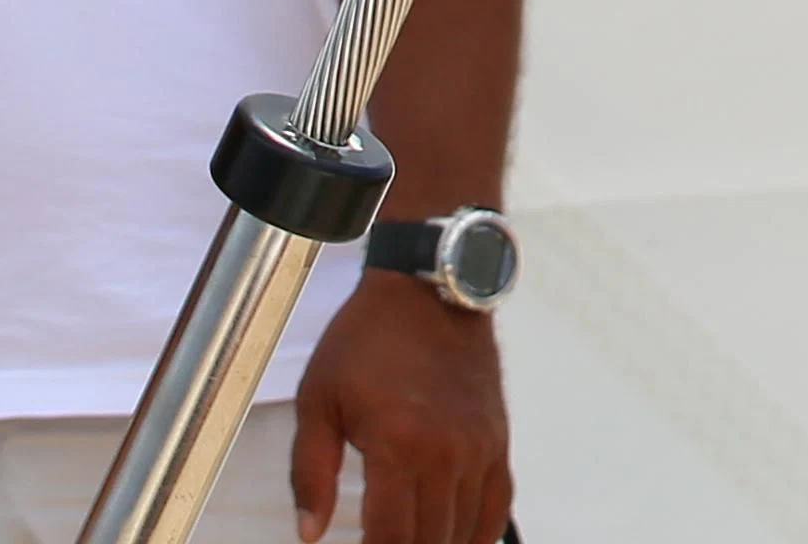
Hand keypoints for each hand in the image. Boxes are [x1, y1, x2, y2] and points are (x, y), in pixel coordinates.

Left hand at [291, 272, 507, 543]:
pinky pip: (498, 503)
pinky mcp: (497, 437)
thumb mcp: (317, 400)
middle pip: (430, 541)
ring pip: (465, 530)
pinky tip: (461, 542)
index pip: (390, 538)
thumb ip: (309, 473)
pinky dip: (480, 533)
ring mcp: (479, 446)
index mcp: (399, 445)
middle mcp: (447, 452)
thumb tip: (309, 533)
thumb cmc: (366, 339)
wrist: (428, 289)